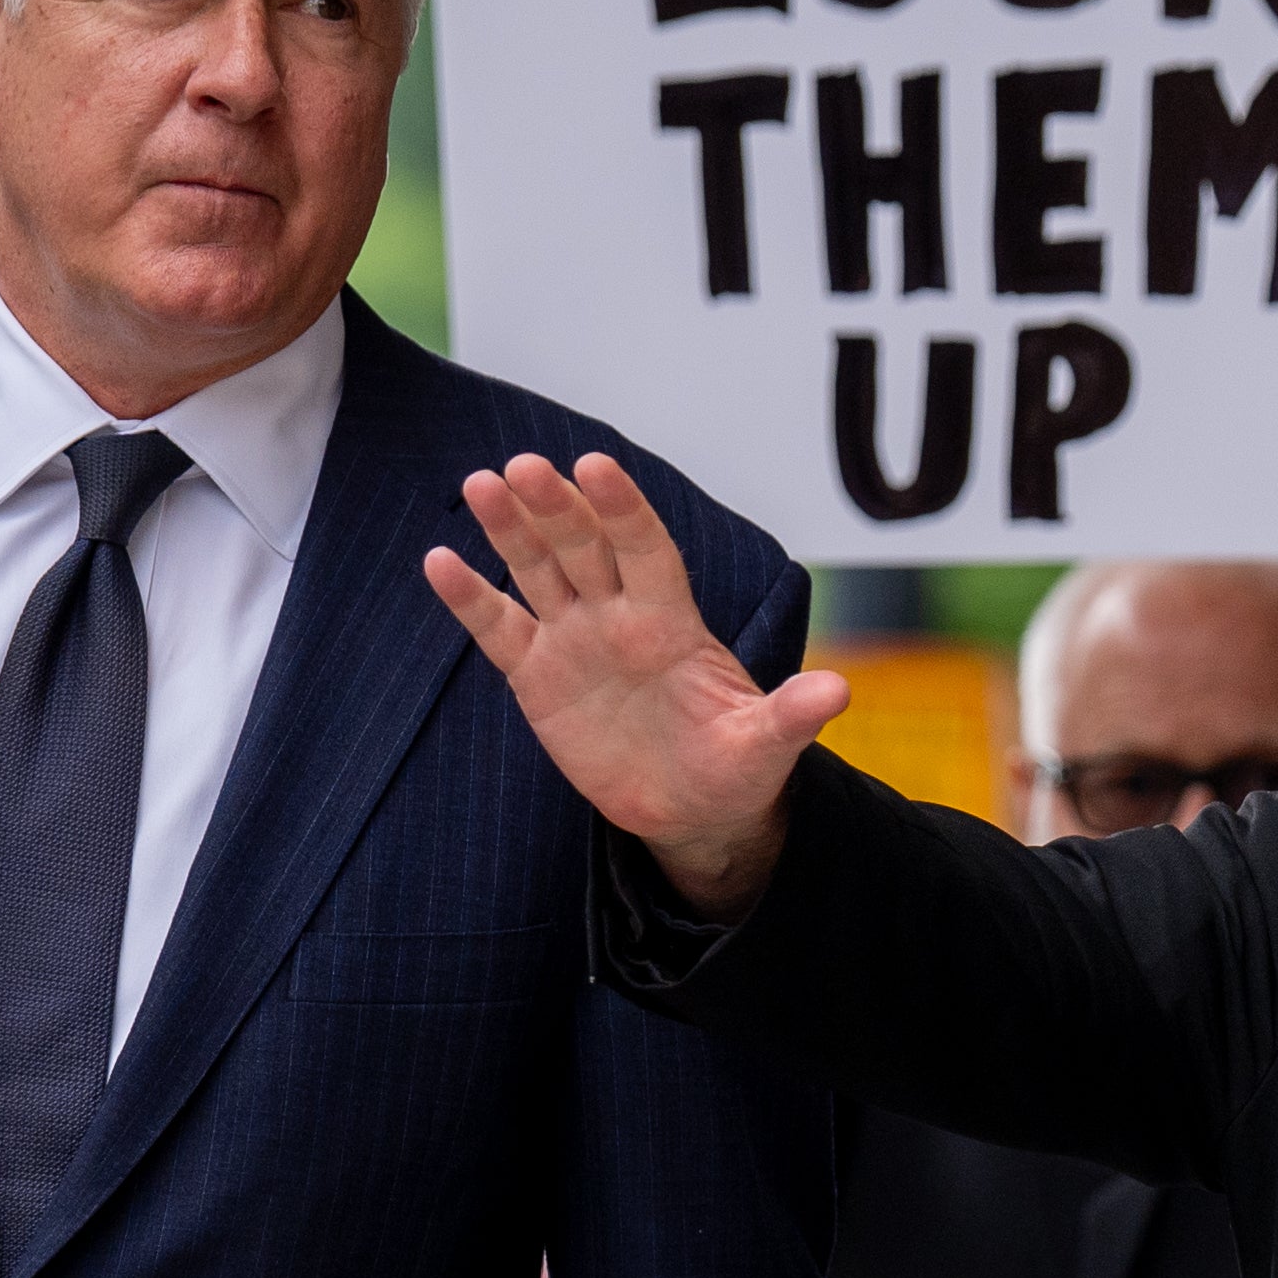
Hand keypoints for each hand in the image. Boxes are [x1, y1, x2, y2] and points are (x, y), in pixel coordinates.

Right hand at [421, 454, 855, 917]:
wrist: (693, 811)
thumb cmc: (735, 768)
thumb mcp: (765, 747)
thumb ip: (790, 715)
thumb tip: (839, 691)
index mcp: (675, 623)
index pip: (647, 551)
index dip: (624, 510)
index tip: (598, 466)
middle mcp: (621, 617)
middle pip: (586, 547)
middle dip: (558, 507)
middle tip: (526, 466)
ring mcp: (577, 640)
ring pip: (539, 571)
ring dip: (510, 529)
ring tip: (481, 484)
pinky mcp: (538, 675)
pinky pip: (500, 629)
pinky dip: (471, 598)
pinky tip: (439, 561)